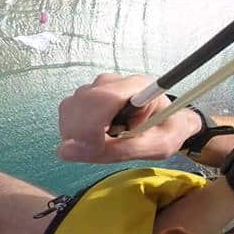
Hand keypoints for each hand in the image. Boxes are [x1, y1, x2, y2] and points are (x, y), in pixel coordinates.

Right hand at [56, 74, 201, 162]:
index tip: (98, 148)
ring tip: (110, 140)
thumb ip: (117, 151)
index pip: (103, 98)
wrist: (170, 122)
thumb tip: (63, 152)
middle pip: (80, 103)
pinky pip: (67, 117)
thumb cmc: (168, 130)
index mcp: (139, 86)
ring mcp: (96, 88)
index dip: (92, 127)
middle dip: (84, 135)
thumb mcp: (158, 146)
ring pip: (70, 110)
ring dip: (82, 135)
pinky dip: (78, 134)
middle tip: (106, 148)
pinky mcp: (84, 99)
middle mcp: (114, 82)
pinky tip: (99, 137)